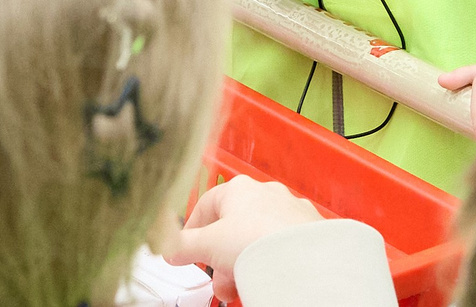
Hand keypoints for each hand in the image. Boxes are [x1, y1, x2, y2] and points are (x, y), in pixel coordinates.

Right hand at [164, 176, 321, 300]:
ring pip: (257, 238)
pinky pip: (280, 246)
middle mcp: (265, 194)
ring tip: (241, 287)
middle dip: (221, 258)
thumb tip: (168, 247)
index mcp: (238, 189)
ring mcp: (289, 210)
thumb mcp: (208, 246)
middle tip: (219, 281)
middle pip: (233, 227)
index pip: (206, 206)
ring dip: (243, 263)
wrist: (301, 259)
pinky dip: (269, 261)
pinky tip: (265, 277)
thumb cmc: (257, 242)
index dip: (194, 231)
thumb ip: (183, 245)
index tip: (188, 252)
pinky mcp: (308, 230)